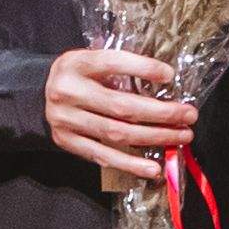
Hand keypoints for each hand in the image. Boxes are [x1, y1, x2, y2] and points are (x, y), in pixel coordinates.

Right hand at [43, 46, 199, 188]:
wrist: (39, 94)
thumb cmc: (79, 75)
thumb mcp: (90, 59)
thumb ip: (118, 66)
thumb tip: (164, 77)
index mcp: (77, 63)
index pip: (113, 62)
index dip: (143, 68)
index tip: (170, 75)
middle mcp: (68, 91)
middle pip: (121, 106)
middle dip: (161, 113)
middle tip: (189, 115)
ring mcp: (66, 119)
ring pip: (116, 133)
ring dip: (154, 137)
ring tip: (181, 137)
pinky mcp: (67, 142)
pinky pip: (103, 156)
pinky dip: (131, 164)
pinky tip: (154, 168)